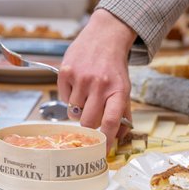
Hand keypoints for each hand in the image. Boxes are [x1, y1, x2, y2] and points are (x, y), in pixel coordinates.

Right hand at [58, 9, 136, 149]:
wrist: (105, 36)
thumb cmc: (115, 67)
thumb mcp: (125, 88)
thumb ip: (123, 113)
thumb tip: (117, 138)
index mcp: (118, 91)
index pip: (111, 122)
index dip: (105, 141)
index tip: (102, 153)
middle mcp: (100, 84)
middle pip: (87, 122)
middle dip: (87, 127)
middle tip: (90, 120)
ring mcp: (81, 77)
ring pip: (73, 112)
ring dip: (78, 110)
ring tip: (85, 95)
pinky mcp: (66, 71)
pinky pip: (63, 97)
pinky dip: (69, 96)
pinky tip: (77, 84)